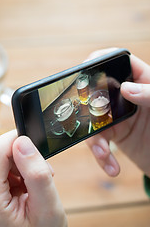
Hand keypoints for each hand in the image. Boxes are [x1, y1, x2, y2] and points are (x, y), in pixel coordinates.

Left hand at [0, 131, 66, 226]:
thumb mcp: (48, 208)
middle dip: (19, 159)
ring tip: (31, 188)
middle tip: (39, 176)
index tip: (35, 147)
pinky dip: (11, 174)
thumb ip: (36, 174)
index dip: (14, 141)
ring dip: (17, 167)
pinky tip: (22, 189)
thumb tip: (22, 141)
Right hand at [85, 48, 149, 176]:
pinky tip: (111, 167)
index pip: (117, 60)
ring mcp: (115, 114)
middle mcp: (124, 95)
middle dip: (85, 104)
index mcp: (142, 79)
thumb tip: (126, 88)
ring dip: (93, 140)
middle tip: (85, 117)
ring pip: (90, 120)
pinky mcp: (112, 135)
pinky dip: (101, 156)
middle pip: (94, 90)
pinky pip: (97, 142)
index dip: (99, 60)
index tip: (86, 69)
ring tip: (103, 153)